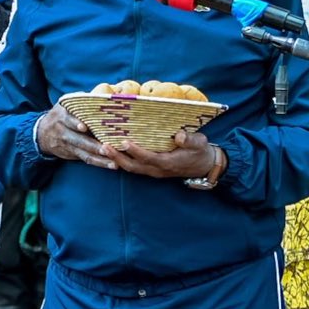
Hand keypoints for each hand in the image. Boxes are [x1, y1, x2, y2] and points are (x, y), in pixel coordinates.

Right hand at [36, 103, 114, 167]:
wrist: (42, 133)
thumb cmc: (62, 115)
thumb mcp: (65, 104)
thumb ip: (80, 100)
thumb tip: (102, 94)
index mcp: (62, 115)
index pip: (68, 119)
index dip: (75, 123)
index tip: (84, 127)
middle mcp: (64, 131)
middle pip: (79, 140)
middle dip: (92, 145)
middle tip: (106, 148)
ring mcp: (68, 144)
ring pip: (84, 152)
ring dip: (100, 158)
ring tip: (113, 162)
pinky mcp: (72, 154)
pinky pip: (86, 159)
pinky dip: (99, 163)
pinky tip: (111, 165)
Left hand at [104, 129, 222, 180]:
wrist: (203, 166)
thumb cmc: (200, 152)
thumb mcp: (199, 143)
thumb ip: (190, 140)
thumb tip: (179, 136)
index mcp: (168, 163)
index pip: (148, 158)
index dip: (136, 151)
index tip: (124, 142)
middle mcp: (157, 169)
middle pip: (133, 166)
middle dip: (117, 157)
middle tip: (104, 146)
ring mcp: (153, 171)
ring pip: (131, 168)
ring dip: (117, 159)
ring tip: (104, 148)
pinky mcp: (152, 170)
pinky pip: (134, 167)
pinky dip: (122, 161)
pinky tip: (113, 153)